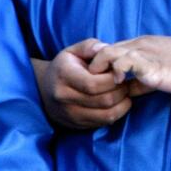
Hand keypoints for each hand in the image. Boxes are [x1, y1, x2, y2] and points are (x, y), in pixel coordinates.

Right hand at [34, 39, 150, 129]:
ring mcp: (70, 114)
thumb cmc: (65, 67)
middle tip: (125, 82)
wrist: (44, 90)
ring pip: (107, 114)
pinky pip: (105, 122)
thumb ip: (91, 46)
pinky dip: (118, 112)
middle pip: (104, 100)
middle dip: (122, 90)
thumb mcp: (74, 51)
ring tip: (123, 92)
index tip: (120, 72)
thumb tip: (106, 49)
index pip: (94, 83)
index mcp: (64, 76)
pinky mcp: (77, 124)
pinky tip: (118, 102)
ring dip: (123, 103)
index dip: (114, 79)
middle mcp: (64, 97)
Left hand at [87, 36, 170, 95]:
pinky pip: (123, 62)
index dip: (99, 65)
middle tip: (94, 87)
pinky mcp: (152, 65)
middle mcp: (140, 44)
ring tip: (103, 86)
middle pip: (101, 50)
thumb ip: (142, 79)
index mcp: (143, 44)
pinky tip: (119, 84)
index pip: (109, 49)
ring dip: (99, 71)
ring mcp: (146, 53)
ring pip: (107, 53)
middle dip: (93, 69)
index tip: (98, 82)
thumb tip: (127, 90)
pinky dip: (115, 72)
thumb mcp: (162, 72)